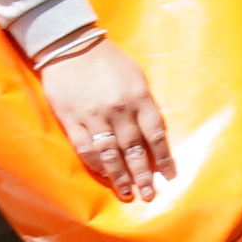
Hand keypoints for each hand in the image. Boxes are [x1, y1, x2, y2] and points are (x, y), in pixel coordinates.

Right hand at [44, 38, 175, 200]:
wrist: (71, 46)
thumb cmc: (108, 61)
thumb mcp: (136, 77)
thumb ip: (144, 105)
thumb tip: (152, 135)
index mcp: (139, 98)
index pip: (156, 135)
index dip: (164, 158)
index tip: (170, 176)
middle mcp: (119, 110)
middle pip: (134, 150)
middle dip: (143, 175)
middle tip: (149, 195)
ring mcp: (94, 117)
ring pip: (110, 154)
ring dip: (120, 176)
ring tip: (127, 193)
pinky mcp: (72, 120)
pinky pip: (86, 149)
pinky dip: (96, 164)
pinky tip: (104, 175)